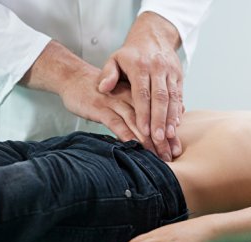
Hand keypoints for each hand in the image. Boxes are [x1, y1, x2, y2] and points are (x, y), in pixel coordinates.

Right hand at [19, 40, 166, 152]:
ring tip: (157, 156)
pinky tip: (134, 146)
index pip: (157, 113)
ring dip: (147, 141)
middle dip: (161, 139)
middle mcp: (129, 97)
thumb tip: (168, 115)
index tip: (176, 148)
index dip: (167, 131)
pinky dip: (126, 134)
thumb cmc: (102, 89)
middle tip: (171, 156)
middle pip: (150, 119)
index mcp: (138, 93)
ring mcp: (114, 103)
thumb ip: (144, 104)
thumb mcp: (125, 93)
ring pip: (136, 123)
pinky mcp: (100, 108)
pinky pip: (115, 123)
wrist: (74, 77)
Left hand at [98, 12, 183, 160]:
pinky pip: (180, 95)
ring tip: (169, 136)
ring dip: (171, 119)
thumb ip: (108, 74)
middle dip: (159, 120)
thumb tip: (103, 88)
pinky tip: (176, 125)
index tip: (143, 130)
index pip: (142, 93)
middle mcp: (157, 68)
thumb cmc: (131, 53)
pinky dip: (178, 111)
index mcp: (140, 66)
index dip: (143, 113)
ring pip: (173, 98)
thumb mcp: (115, 58)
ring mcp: (170, 72)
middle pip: (160, 98)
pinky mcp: (179, 75)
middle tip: (158, 139)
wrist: (154, 35)